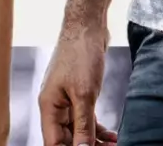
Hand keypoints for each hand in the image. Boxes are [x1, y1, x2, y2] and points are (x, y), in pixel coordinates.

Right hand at [38, 24, 118, 145]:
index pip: (54, 142)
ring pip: (77, 130)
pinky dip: (97, 129)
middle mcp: (54, 105)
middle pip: (66, 138)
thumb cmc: (80, 56)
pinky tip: (111, 135)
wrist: (86, 28)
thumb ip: (83, 125)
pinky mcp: (78, 94)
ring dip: (94, 141)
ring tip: (114, 145)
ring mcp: (66, 99)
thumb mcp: (84, 95)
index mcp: (49, 106)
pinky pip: (85, 119)